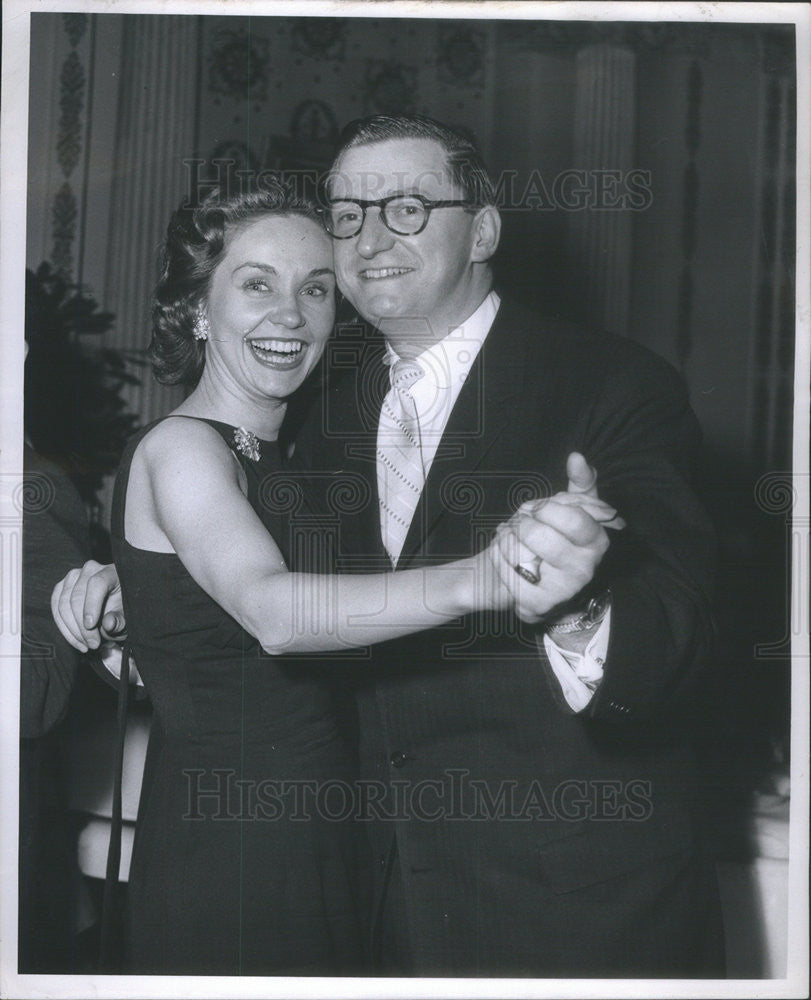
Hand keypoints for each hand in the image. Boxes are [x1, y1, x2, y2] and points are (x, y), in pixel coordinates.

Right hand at [50, 560, 125, 651]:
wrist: (116, 608)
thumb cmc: (124, 611)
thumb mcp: (128, 618)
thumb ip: (119, 620)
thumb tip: (108, 624)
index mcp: (112, 572)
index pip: (97, 583)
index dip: (91, 605)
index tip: (91, 626)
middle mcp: (91, 569)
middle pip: (77, 596)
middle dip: (82, 625)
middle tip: (93, 644)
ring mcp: (73, 577)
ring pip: (63, 603)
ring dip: (72, 629)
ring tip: (86, 645)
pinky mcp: (61, 587)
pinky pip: (56, 607)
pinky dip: (63, 627)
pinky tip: (76, 641)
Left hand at [490, 454, 622, 623]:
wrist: (523, 573)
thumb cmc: (549, 535)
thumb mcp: (568, 507)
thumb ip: (579, 482)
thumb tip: (577, 458)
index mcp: (597, 541)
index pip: (574, 518)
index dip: (548, 510)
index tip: (537, 510)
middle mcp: (585, 569)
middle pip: (540, 534)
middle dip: (522, 524)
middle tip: (521, 526)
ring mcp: (563, 590)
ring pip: (520, 553)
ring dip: (506, 540)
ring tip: (511, 540)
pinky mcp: (538, 605)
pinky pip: (507, 574)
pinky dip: (498, 559)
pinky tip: (502, 557)